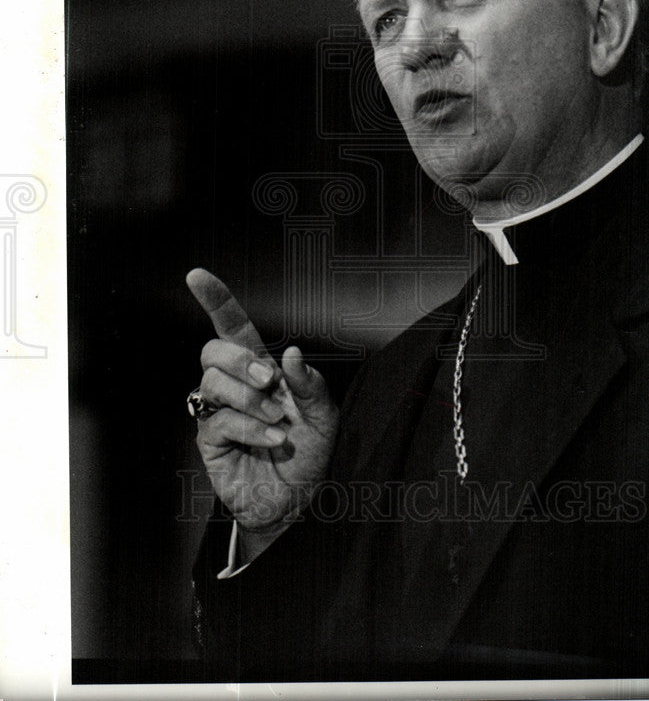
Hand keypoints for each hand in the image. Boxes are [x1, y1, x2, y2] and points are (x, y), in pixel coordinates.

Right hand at [186, 268, 339, 540]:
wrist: (300, 500)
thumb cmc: (311, 453)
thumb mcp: (324, 415)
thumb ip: (309, 384)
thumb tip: (289, 354)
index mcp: (262, 370)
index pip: (233, 327)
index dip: (215, 300)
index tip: (196, 276)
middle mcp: (236, 385)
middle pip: (213, 350)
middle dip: (241, 360)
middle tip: (269, 382)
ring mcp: (219, 411)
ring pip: (213, 382)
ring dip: (250, 399)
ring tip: (277, 421)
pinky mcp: (211, 440)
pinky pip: (219, 419)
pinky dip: (251, 427)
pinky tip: (275, 439)